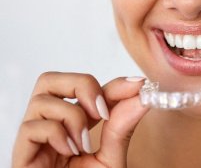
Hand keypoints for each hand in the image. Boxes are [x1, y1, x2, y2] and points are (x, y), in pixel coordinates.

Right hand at [12, 72, 148, 167]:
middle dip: (81, 85)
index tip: (138, 85)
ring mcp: (34, 140)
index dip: (112, 83)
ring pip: (42, 99)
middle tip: (102, 111)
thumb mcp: (111, 157)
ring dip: (72, 116)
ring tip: (84, 145)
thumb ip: (122, 127)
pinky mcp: (21, 156)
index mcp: (74, 125)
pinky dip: (56, 135)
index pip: (87, 90)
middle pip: (51, 80)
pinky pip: (31, 127)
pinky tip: (69, 153)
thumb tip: (142, 95)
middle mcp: (51, 127)